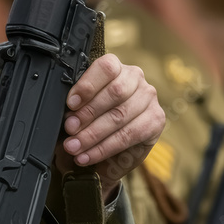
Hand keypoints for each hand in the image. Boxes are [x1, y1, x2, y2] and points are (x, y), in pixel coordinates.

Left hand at [60, 54, 164, 199]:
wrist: (112, 152)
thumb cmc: (95, 123)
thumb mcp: (81, 111)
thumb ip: (76, 109)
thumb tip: (67, 116)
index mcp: (116, 68)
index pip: (106, 67)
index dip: (87, 85)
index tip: (70, 104)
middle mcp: (136, 79)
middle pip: (114, 92)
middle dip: (88, 114)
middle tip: (70, 129)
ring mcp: (149, 98)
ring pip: (120, 115)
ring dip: (93, 134)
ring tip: (75, 147)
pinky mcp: (156, 120)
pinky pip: (130, 135)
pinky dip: (105, 148)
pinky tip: (89, 155)